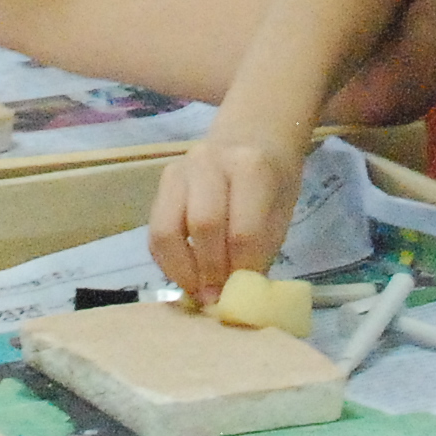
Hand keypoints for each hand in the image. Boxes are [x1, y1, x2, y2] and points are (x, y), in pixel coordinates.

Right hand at [149, 134, 301, 306]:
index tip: (241, 293)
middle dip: (210, 271)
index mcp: (250, 166)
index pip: (242, 230)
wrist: (252, 137)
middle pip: (203, 226)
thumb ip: (259, 251)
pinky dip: (168, 262)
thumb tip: (237, 299)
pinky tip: (187, 275)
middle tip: (217, 297)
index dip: (241, 269)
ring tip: (199, 290)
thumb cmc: (272, 182)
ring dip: (183, 270)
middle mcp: (209, 161)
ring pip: (167, 230)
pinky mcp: (162, 183)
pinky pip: (155, 233)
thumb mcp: (280, 213)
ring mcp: (179, 170)